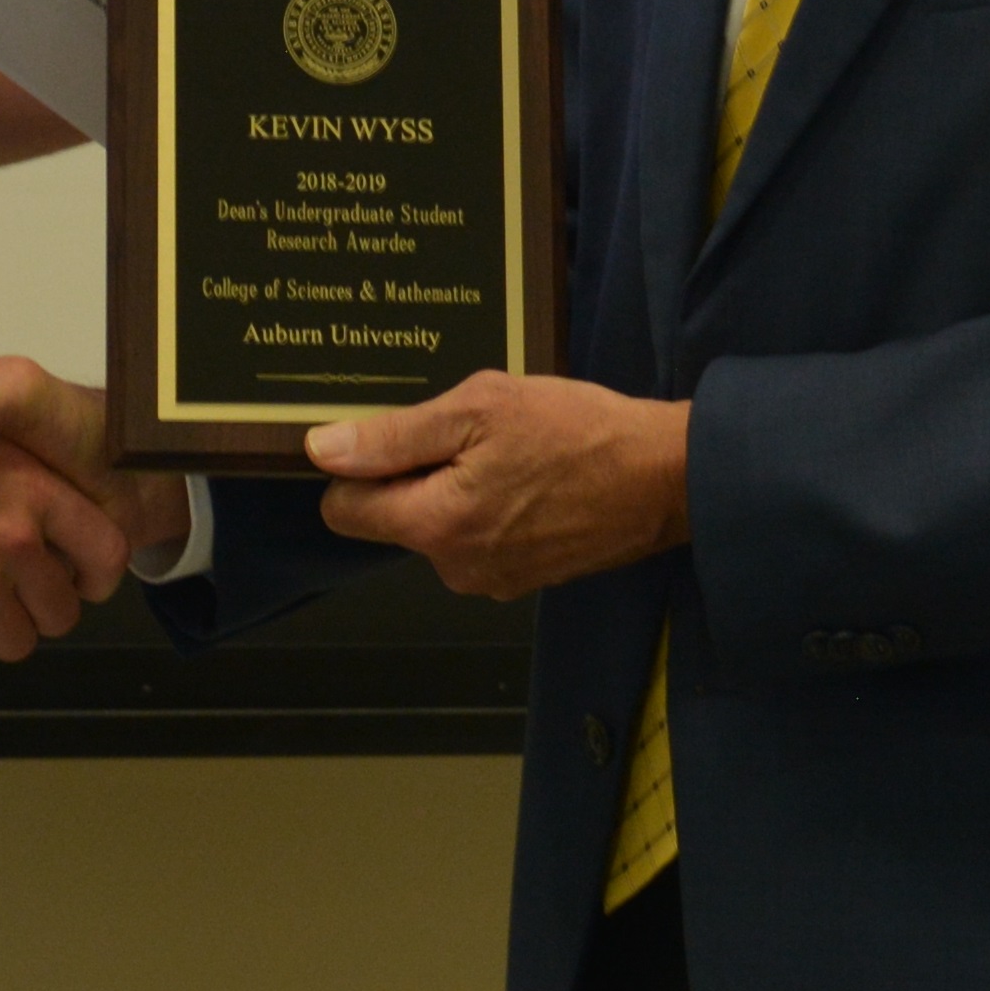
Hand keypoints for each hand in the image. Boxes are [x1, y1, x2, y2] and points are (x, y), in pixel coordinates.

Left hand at [307, 373, 690, 597]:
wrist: (667, 477)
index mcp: (435, 527)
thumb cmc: (577, 433)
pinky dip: (494, 506)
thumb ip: (395, 436)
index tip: (396, 433)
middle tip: (472, 431)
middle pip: (395, 517)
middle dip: (418, 472)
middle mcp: (456, 568)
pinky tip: (533, 474)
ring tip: (511, 449)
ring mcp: (495, 580)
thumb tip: (322, 450)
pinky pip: (482, 537)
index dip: (358, 466)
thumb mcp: (480, 409)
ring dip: (460, 486)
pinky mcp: (527, 578)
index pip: (344, 510)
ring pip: (441, 524)